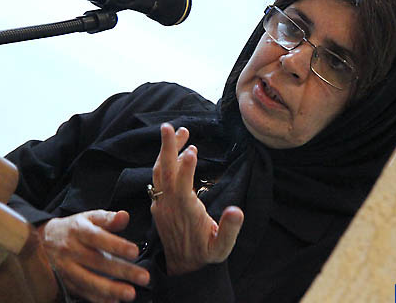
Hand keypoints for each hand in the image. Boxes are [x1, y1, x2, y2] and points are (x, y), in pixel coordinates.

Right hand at [37, 210, 149, 302]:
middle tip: (143, 277)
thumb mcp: (89, 218)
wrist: (42, 241)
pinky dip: (98, 299)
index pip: (99, 238)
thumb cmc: (73, 229)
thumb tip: (124, 216)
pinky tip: (113, 301)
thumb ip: (108, 219)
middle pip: (98, 262)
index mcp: (79, 231)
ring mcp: (66, 269)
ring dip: (111, 289)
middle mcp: (71, 250)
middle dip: (122, 271)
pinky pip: (82, 293)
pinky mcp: (64, 283)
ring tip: (130, 293)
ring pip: (89, 281)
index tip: (135, 252)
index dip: (117, 245)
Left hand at [150, 123, 243, 275]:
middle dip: (167, 148)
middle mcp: (170, 207)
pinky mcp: (159, 205)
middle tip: (170, 127)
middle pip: (165, 173)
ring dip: (166, 151)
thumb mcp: (222, 247)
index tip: (193, 149)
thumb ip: (230, 229)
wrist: (185, 268)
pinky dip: (164, 162)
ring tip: (180, 132)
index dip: (186, 169)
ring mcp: (162, 205)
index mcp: (186, 214)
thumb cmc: (207, 255)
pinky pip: (158, 179)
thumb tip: (237, 210)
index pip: (183, 187)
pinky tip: (173, 153)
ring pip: (160, 173)